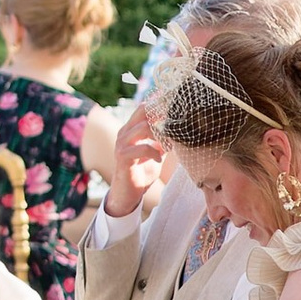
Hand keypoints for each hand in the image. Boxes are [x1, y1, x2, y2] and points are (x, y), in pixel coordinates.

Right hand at [103, 100, 166, 218]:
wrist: (126, 195)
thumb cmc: (140, 173)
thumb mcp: (155, 154)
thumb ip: (162, 142)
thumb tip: (178, 133)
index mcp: (130, 130)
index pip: (143, 108)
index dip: (158, 104)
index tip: (175, 106)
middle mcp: (124, 133)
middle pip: (142, 111)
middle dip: (160, 115)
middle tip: (174, 124)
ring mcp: (122, 144)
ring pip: (143, 127)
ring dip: (160, 135)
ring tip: (169, 145)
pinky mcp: (123, 157)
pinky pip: (142, 148)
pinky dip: (155, 152)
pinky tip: (159, 159)